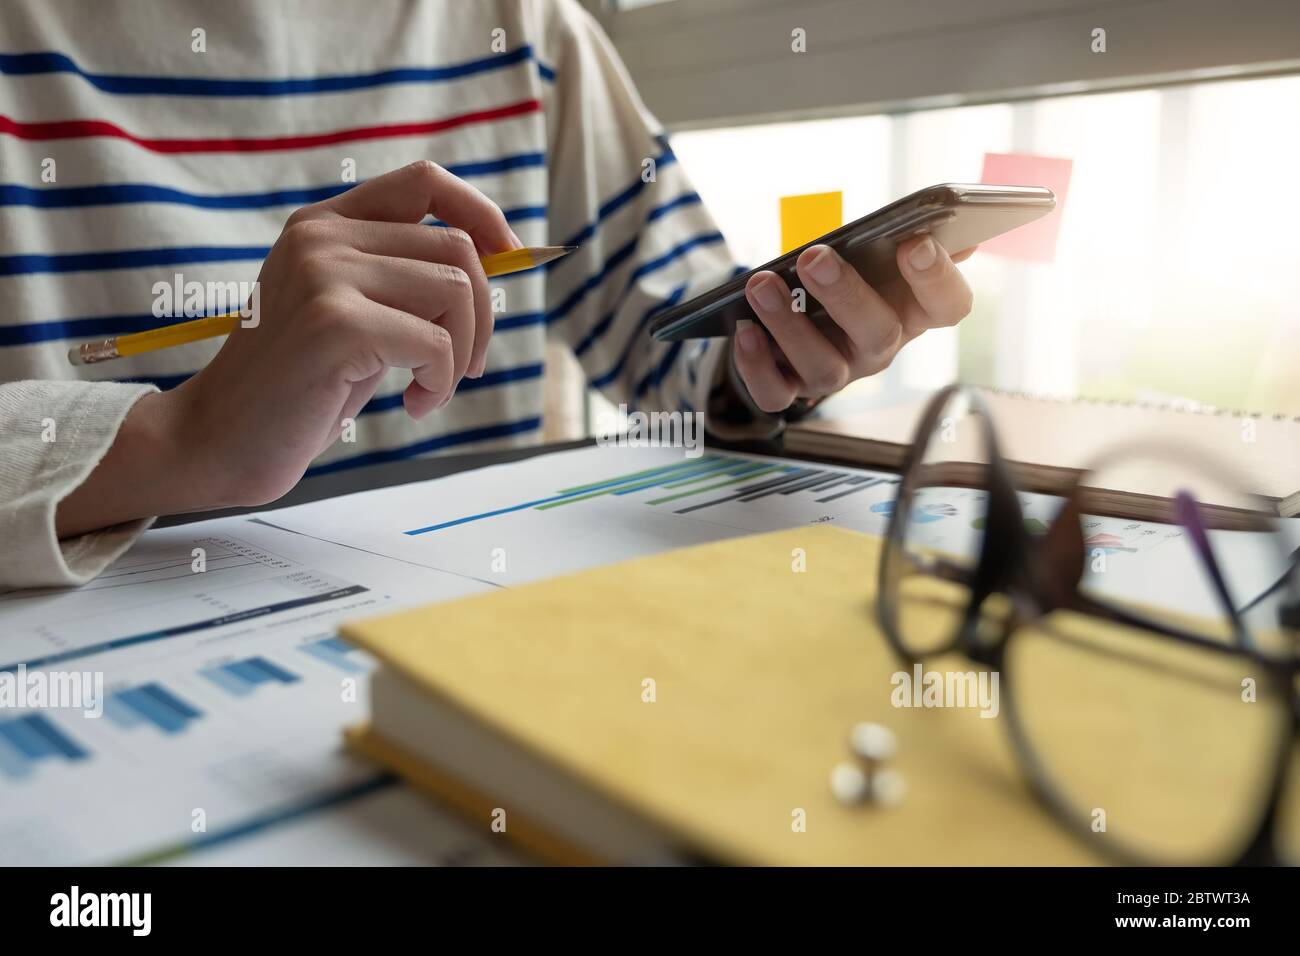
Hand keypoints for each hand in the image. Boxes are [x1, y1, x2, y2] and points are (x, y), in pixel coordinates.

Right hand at [56, 161, 518, 534]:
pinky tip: (411, 406)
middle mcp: (322, 236)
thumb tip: (495, 260)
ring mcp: (325, 274)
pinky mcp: (335, 324)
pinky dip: (440, 383)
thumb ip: (400, 277)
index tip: (508, 258)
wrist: (219, 439)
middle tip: (463, 368)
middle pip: (456, 248)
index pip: (425, 181)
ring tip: (427, 389)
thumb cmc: (298, 386)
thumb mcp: (350, 313)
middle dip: (481, 317)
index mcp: (324, 224)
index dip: (482, 214)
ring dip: (461, 356)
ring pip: (455, 291)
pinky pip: (436, 343)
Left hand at [731, 237, 975, 411]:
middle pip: (879, 335)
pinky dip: (756, 366)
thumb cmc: (848, 275)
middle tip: (814, 258)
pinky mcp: (793, 388)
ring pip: (823, 368)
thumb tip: (952, 229)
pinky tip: (744, 330)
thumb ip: (907, 238)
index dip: (937, 279)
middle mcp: (879, 347)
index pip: (948, 305)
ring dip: (789, 325)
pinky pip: (776, 393)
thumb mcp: (878, 254)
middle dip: (846, 295)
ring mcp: (838, 372)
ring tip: (761, 284)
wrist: (798, 313)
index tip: (915, 243)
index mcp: (912, 310)